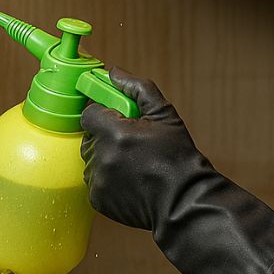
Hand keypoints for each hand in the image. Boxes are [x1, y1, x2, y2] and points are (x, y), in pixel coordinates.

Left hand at [81, 68, 273, 273]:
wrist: (184, 201)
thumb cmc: (179, 157)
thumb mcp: (165, 116)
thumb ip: (138, 89)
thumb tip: (113, 73)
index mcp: (115, 133)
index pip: (89, 114)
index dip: (103, 115)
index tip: (118, 119)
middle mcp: (102, 157)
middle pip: (89, 138)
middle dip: (105, 137)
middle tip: (131, 143)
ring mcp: (98, 180)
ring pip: (91, 160)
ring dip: (105, 158)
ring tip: (133, 164)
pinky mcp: (98, 199)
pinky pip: (94, 181)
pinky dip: (107, 179)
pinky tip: (130, 180)